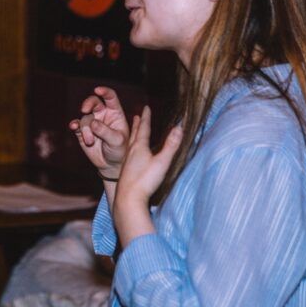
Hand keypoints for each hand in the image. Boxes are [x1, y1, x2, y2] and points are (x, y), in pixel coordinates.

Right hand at [68, 87, 130, 178]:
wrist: (111, 165)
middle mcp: (103, 115)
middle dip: (88, 103)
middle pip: (93, 102)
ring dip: (85, 129)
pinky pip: (76, 125)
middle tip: (84, 109)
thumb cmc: (119, 151)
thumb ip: (106, 131)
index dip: (104, 91)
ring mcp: (92, 122)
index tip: (98, 90)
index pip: (110, 97)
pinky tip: (73, 127)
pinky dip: (74, 125)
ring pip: (85, 118)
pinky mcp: (82, 131)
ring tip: (90, 141)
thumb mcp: (117, 141)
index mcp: (115, 113)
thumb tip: (93, 123)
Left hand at [112, 107, 182, 243]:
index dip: (146, 118)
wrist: (128, 199)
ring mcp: (126, 163)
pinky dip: (130, 149)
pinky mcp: (125, 173)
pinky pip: (128, 155)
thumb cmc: (145, 180)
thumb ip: (171, 146)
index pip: (144, 129)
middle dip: (138, 124)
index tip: (146, 107)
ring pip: (130, 145)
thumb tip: (179, 127)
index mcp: (139, 148)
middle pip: (135, 135)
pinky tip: (132, 156)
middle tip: (137, 115)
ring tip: (134, 132)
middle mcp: (131, 153)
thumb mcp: (162, 162)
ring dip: (133, 136)